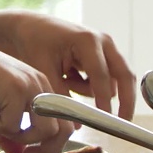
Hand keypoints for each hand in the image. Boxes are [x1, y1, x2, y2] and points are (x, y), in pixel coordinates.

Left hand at [0, 11, 136, 120]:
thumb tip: (77, 125)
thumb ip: (60, 97)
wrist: (27, 26)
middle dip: (125, 100)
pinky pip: (103, 80)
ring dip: (91, 90)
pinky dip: (88, 86)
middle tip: (121, 124)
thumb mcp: (43, 71)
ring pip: (112, 81)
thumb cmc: (33, 44)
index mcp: (88, 41)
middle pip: (124, 76)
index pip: (102, 76)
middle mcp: (103, 42)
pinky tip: (67, 75)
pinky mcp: (102, 56)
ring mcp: (105, 48)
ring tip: (63, 79)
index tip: (103, 121)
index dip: (103, 101)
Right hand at [0, 36, 65, 152]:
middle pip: (63, 130)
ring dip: (21, 137)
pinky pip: (15, 125)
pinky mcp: (16, 89)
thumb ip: (9, 133)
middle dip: (45, 151)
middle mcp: (41, 85)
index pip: (63, 122)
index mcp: (41, 88)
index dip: (53, 146)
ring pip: (45, 130)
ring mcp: (31, 86)